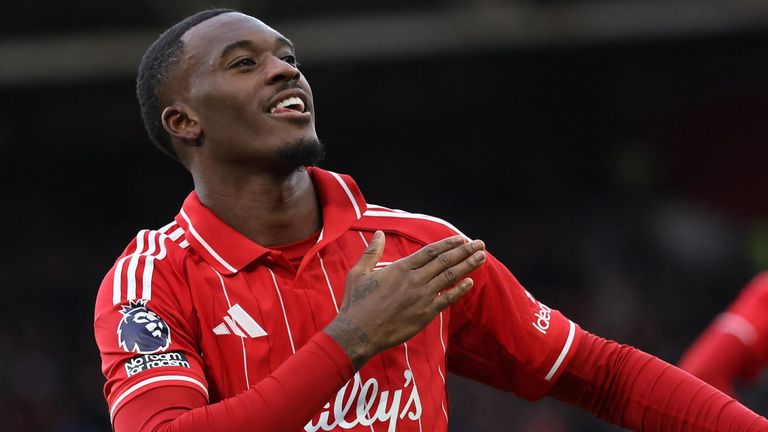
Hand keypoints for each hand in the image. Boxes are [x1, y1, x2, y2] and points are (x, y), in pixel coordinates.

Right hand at [324, 231, 485, 368]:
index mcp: (400, 268)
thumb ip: (372, 252)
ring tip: (481, 257)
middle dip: (465, 251)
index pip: (430, 251)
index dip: (448, 244)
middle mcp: (414, 280)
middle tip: (480, 244)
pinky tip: (470, 282)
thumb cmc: (356, 303)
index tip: (461, 239)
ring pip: (450, 277)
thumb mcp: (359, 272)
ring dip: (467, 266)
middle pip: (445, 261)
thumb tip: (378, 233)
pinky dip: (459, 290)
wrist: (358, 332)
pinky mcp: (424, 314)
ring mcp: (421, 297)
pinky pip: (447, 300)